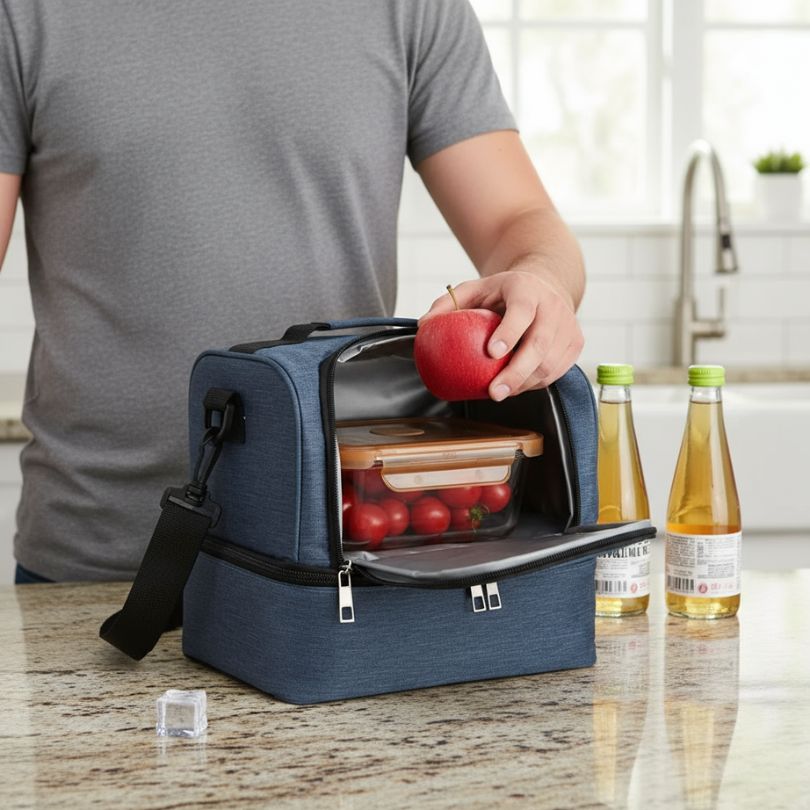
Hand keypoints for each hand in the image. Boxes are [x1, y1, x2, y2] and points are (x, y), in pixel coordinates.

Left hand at [419, 265, 583, 399]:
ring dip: (524, 383)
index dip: (509, 332)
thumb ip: (449, 303)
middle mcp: (553, 306)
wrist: (546, 284)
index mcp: (527, 289)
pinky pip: (556, 372)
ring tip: (500, 392)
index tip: (492, 353)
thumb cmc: (504, 292)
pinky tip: (515, 387)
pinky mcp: (575, 344)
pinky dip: (535, 384)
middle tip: (494, 392)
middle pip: (540, 344)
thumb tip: (424, 326)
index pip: (522, 311)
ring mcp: (568, 326)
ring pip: (550, 364)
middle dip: (517, 372)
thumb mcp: (476, 288)